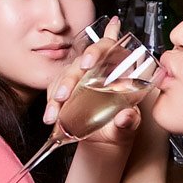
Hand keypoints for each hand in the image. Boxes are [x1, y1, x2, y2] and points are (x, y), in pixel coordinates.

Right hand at [43, 17, 139, 139]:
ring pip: (64, 77)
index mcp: (117, 66)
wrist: (107, 134)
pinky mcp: (67, 87)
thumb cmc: (123, 122)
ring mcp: (79, 76)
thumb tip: (125, 118)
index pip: (106, 47)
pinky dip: (51, 104)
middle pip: (79, 63)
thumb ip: (130, 119)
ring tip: (54, 114)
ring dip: (56, 94)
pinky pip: (55, 89)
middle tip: (63, 97)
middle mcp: (96, 67)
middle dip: (68, 80)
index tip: (87, 64)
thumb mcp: (130, 122)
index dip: (95, 52)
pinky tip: (51, 115)